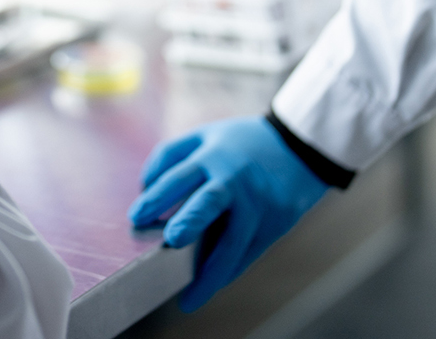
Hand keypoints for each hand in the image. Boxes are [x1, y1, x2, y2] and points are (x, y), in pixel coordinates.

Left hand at [127, 117, 327, 310]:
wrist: (298, 147)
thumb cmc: (240, 144)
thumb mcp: (205, 136)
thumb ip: (170, 155)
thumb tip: (144, 187)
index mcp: (212, 156)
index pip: (180, 176)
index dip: (157, 196)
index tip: (136, 217)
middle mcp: (235, 179)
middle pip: (211, 201)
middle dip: (192, 220)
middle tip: (173, 240)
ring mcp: (258, 203)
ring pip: (234, 242)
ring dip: (212, 272)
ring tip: (190, 298)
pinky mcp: (276, 223)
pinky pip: (249, 253)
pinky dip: (230, 271)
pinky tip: (212, 286)